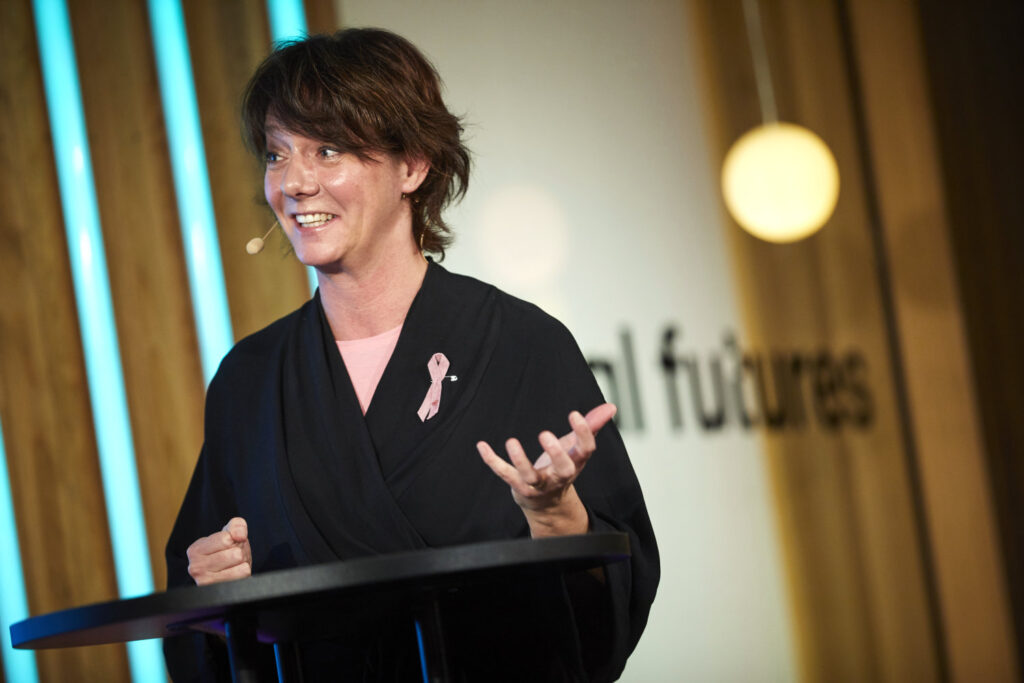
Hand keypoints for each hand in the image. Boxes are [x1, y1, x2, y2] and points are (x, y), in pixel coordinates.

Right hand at [186, 517, 252, 585]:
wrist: (226, 571)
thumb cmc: (225, 550)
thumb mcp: (229, 532)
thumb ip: (236, 526)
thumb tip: (240, 535)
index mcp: (195, 550)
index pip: (226, 539)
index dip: (234, 539)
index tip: (228, 543)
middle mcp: (196, 568)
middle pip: (236, 554)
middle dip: (240, 551)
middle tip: (233, 555)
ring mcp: (206, 582)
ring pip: (241, 565)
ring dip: (243, 562)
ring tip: (234, 563)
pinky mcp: (218, 590)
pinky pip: (244, 575)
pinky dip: (245, 571)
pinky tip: (236, 572)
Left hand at [477, 404, 616, 536]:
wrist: (546, 504)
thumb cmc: (561, 468)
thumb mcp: (576, 447)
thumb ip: (592, 426)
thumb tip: (611, 407)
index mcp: (575, 463)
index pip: (586, 451)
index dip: (583, 434)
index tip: (574, 414)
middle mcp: (558, 476)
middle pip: (563, 469)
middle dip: (556, 453)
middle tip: (545, 434)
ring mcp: (538, 484)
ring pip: (530, 477)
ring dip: (520, 460)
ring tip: (511, 441)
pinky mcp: (518, 486)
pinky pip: (505, 475)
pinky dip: (492, 461)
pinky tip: (481, 446)